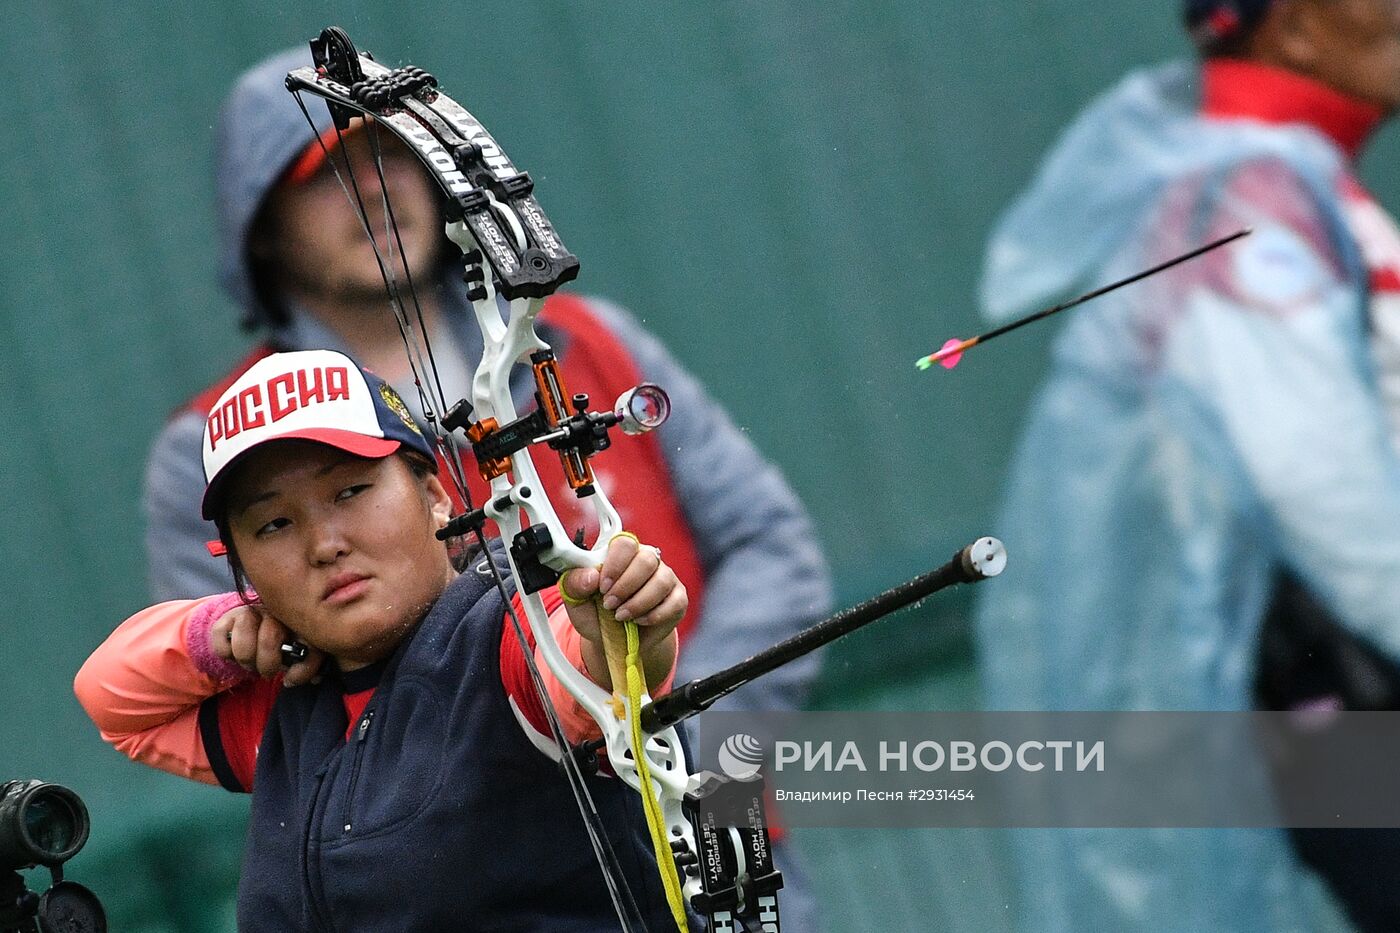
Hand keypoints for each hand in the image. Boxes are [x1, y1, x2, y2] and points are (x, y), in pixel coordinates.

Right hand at [209, 604, 324, 685]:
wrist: (252, 632)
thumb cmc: (282, 646)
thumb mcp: (300, 656)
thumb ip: (307, 665)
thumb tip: (302, 679)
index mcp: (300, 619)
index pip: (307, 640)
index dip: (300, 667)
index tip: (290, 680)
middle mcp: (275, 610)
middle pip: (270, 638)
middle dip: (267, 665)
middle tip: (268, 673)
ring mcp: (250, 611)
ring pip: (244, 637)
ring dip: (246, 659)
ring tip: (250, 664)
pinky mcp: (227, 618)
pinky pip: (221, 636)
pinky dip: (225, 652)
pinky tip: (234, 655)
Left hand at [559, 535, 685, 684]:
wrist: (614, 642)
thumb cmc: (597, 615)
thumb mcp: (576, 602)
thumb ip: (575, 584)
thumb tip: (590, 576)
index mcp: (621, 554)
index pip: (625, 543)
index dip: (614, 564)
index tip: (602, 586)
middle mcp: (646, 560)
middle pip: (646, 559)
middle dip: (625, 586)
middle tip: (609, 604)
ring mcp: (665, 578)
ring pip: (661, 581)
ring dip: (638, 602)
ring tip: (621, 616)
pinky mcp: (678, 598)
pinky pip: (673, 602)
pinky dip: (653, 615)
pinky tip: (639, 620)